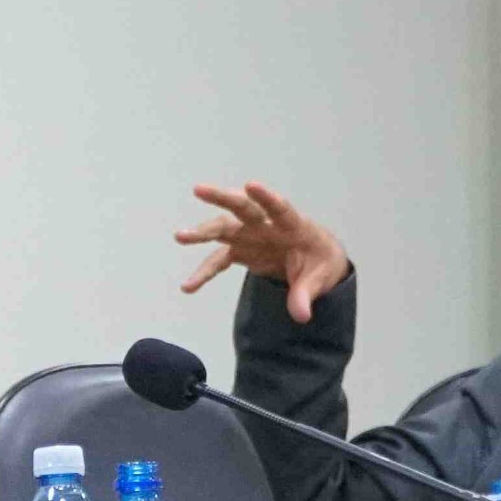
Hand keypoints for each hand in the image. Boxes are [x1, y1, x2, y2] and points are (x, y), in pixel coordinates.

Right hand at [174, 181, 348, 322]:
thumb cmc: (320, 263)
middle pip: (244, 208)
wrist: (314, 263)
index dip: (267, 198)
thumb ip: (306, 294)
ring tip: (179, 236)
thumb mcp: (321, 279)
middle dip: (222, 198)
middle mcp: (267, 226)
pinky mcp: (241, 251)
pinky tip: (188, 286)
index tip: (251, 185)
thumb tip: (300, 315)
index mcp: (293, 226)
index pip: (280, 209)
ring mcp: (251, 236)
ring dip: (203, 231)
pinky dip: (204, 273)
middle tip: (198, 190)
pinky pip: (219, 260)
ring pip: (224, 227)